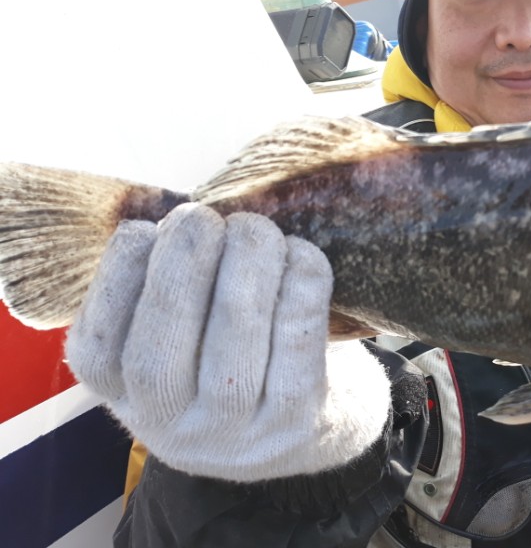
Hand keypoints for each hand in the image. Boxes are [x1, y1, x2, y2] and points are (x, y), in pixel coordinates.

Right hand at [65, 203, 390, 481]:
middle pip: (158, 356)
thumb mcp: (180, 342)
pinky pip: (298, 344)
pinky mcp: (299, 420)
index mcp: (127, 401)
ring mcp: (238, 433)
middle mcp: (174, 429)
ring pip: (234, 342)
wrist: (314, 432)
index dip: (115, 282)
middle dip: (179, 269)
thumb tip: (173, 218)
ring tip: (253, 227)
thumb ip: (164, 290)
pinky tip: (299, 255)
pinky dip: (300, 286)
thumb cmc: (236, 357)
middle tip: (200, 216)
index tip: (143, 230)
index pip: (98, 353)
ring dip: (246, 266)